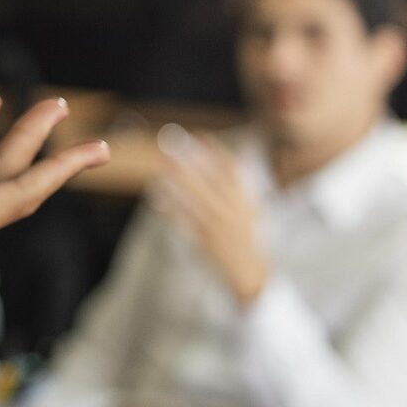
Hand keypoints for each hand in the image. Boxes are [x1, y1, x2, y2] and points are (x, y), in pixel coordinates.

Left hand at [150, 126, 267, 303]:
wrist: (249, 271)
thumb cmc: (247, 236)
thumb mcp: (250, 209)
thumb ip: (240, 187)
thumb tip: (233, 159)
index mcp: (246, 201)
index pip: (232, 170)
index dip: (216, 150)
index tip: (199, 134)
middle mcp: (232, 211)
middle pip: (209, 180)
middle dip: (189, 161)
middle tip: (170, 146)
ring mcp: (217, 225)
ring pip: (194, 199)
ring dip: (176, 182)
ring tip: (160, 166)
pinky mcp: (203, 239)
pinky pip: (183, 221)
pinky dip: (169, 209)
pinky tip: (156, 198)